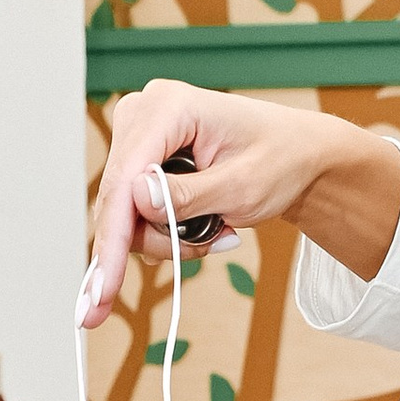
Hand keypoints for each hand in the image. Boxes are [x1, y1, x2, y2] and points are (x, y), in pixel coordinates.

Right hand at [83, 83, 399, 325]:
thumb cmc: (279, 160)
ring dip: (164, 238)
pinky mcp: (142, 156)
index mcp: (169, 107)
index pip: (125, 180)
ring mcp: (140, 134)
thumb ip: (188, 196)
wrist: (297, 155)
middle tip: (202, 249)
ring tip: (214, 232)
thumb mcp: (242, 187)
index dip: (112, 241)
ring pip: (123, 213)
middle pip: (117, 200)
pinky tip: (201, 227)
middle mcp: (145, 113)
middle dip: (152, 240)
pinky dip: (164, 231)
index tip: (102, 293)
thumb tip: (137, 200)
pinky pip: (133, 211)